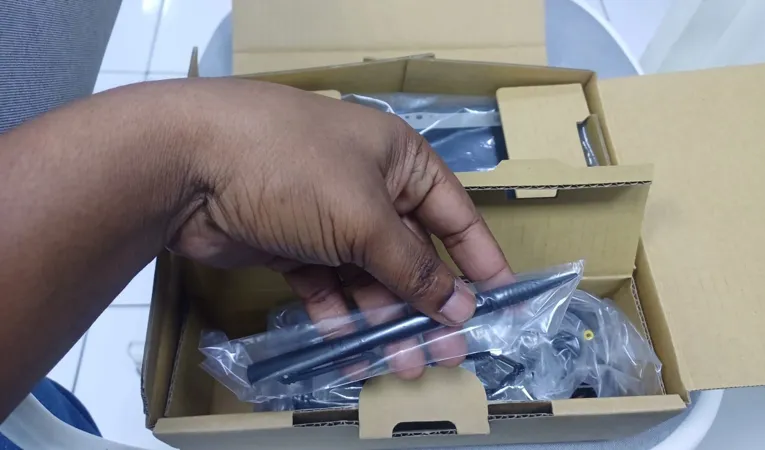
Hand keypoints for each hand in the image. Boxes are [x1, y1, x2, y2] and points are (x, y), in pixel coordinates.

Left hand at [168, 78, 514, 377]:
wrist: (187, 163)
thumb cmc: (294, 169)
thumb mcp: (364, 216)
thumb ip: (412, 266)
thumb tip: (460, 306)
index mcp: (398, 160)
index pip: (454, 214)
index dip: (480, 259)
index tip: (501, 302)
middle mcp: (368, 187)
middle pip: (411, 254)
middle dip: (429, 304)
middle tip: (449, 354)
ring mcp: (327, 217)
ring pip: (368, 276)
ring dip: (385, 319)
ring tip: (404, 364)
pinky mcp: (291, 244)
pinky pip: (327, 285)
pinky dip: (339, 314)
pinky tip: (350, 346)